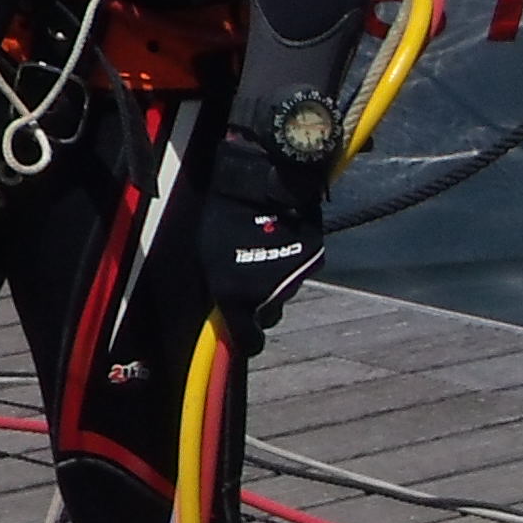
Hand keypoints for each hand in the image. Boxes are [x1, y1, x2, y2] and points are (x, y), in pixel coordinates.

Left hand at [199, 141, 327, 349]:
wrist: (259, 183)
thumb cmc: (224, 216)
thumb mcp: (208, 255)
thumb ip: (219, 287)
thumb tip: (223, 305)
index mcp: (238, 299)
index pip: (249, 339)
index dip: (247, 339)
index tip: (245, 336)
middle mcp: (270, 297)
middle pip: (270, 313)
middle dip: (262, 302)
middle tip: (252, 279)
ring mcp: (294, 278)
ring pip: (286, 290)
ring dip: (277, 277)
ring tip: (264, 250)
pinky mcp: (313, 259)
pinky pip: (300, 268)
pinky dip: (292, 259)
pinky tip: (281, 239)